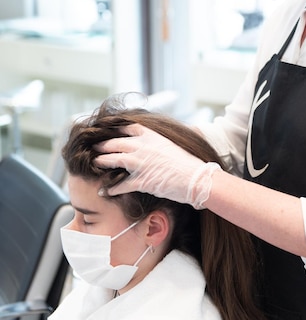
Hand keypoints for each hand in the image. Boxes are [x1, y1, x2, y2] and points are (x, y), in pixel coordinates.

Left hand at [94, 124, 219, 208]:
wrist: (196, 177)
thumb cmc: (187, 163)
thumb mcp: (171, 145)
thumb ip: (158, 143)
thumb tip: (154, 145)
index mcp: (152, 136)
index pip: (128, 128)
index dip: (116, 129)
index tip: (108, 130)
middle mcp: (143, 146)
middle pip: (116, 142)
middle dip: (104, 145)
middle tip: (95, 146)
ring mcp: (141, 163)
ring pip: (114, 160)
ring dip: (103, 162)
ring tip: (95, 163)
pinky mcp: (141, 180)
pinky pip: (122, 184)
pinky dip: (112, 189)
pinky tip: (105, 191)